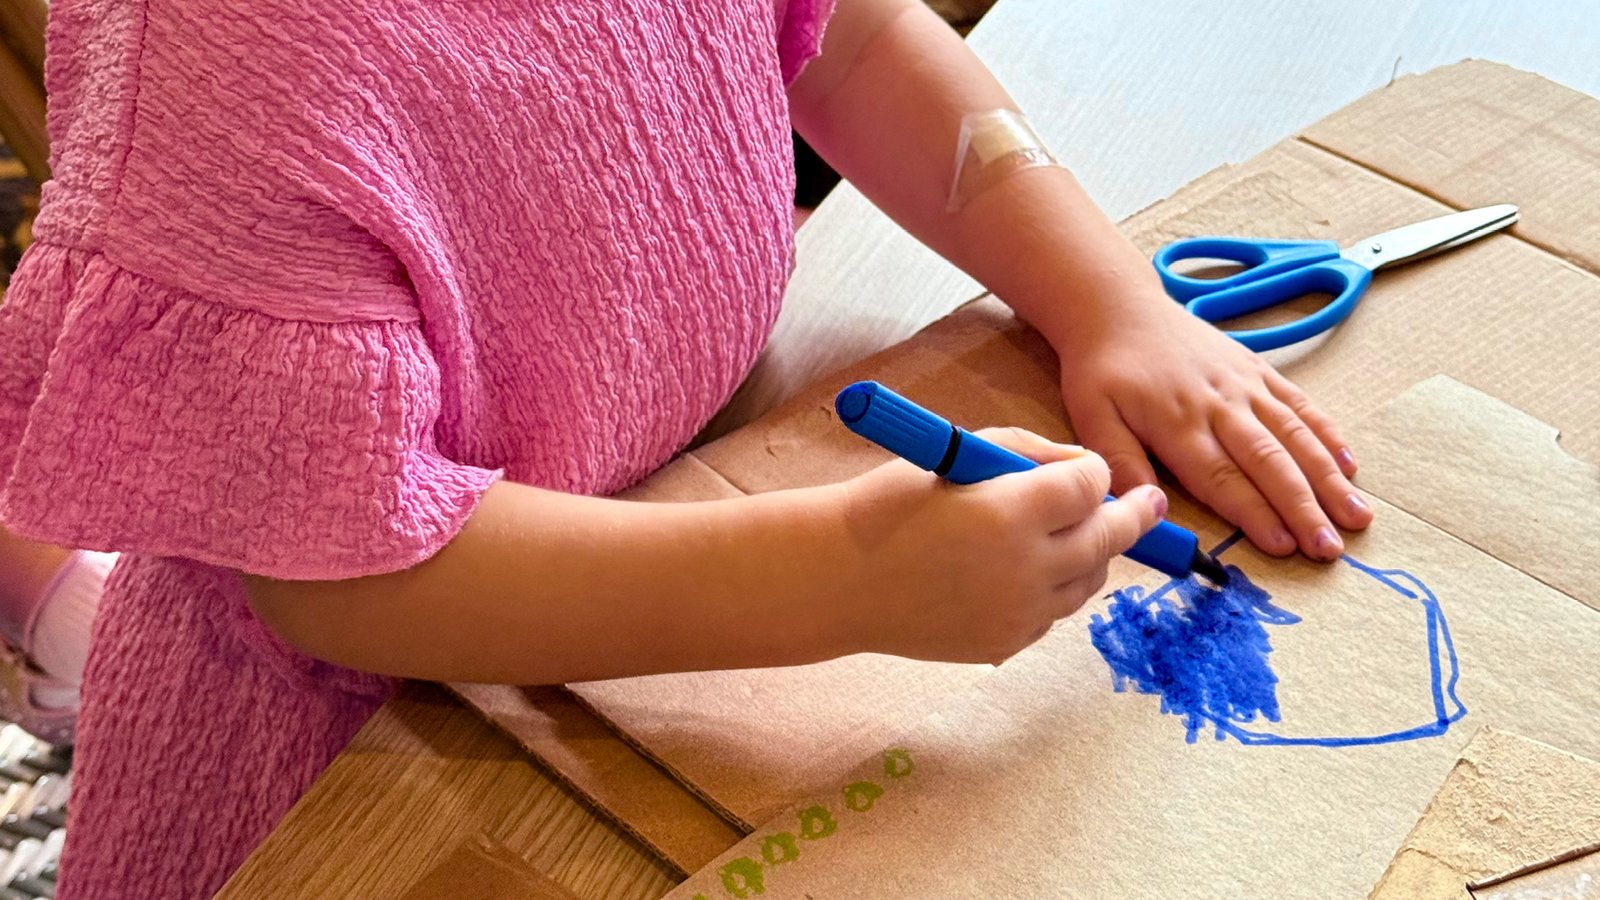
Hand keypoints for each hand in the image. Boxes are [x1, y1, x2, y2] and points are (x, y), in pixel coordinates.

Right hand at [830, 429, 1166, 664]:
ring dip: (1091, 555)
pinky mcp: (1005, 643)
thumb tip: (1082, 467)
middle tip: (1148, 506)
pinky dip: (1053, 590)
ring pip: (1088, 582)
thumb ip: (1028, 453)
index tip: (1086, 469)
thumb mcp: (957, 454)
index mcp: (1013, 511)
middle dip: (1129, 517)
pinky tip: (1027, 572)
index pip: (1092, 486)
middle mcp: (1028, 568)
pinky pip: (1053, 613)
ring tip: (1080, 536)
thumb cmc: (889, 504)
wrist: (836, 579)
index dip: (1093, 472)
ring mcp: (1019, 612)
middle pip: (1108, 539)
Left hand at [1052, 285, 1372, 559]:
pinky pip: (1300, 405)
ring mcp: (1245, 386)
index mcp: (1178, 423)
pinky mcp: (1258, 370)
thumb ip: (1120, 463)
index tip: (1284, 547)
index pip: (1222, 478)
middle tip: (1330, 549)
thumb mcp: (1092, 418)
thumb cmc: (1104, 371)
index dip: (1255, 513)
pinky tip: (1350, 466)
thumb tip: (1147, 508)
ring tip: (1357, 515)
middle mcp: (1221, 405)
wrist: (1120, 309)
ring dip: (1328, 478)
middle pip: (1268, 462)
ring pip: (1295, 436)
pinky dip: (1328, 434)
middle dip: (1303, 508)